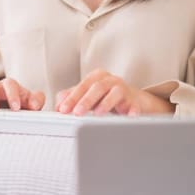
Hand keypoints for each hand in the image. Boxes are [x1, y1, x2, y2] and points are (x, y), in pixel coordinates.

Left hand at [55, 71, 173, 116]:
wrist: (133, 100)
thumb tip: (59, 105)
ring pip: (114, 93)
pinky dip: (133, 110)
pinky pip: (134, 105)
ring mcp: (123, 89)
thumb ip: (72, 97)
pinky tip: (130, 116)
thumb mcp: (88, 95)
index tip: (63, 109)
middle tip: (77, 112)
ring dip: (106, 103)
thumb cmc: (106, 97)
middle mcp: (110, 80)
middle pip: (97, 87)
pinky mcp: (135, 100)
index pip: (82, 86)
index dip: (71, 98)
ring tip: (99, 113)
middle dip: (86, 100)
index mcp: (96, 77)